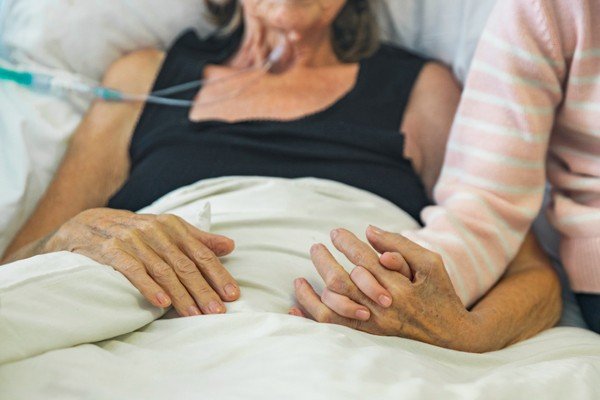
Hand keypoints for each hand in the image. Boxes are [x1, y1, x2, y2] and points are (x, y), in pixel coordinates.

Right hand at [47, 208, 239, 316]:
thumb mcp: (168, 230)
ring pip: (163, 270)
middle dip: (203, 290)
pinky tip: (162, 303)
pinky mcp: (111, 250)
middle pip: (185, 265)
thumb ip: (198, 240)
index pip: (201, 253)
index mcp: (173, 226)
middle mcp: (155, 230)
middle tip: (217, 312)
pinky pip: (133, 270)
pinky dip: (149, 287)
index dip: (218, 274)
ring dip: (181, 295)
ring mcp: (133, 240)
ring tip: (194, 315)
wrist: (86, 224)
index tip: (232, 295)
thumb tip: (230, 246)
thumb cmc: (136, 232)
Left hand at [290, 226, 480, 350]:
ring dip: (312, 292)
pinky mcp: (370, 336)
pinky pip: (335, 329)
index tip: (335, 232)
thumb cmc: (440, 292)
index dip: (346, 244)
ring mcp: (375, 325)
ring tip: (298, 279)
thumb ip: (400, 245)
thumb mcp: (430, 263)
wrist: (452, 334)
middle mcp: (384, 308)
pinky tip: (295, 309)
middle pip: (343, 283)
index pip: (364, 260)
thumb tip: (368, 230)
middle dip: (324, 262)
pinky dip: (313, 318)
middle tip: (315, 246)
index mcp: (400, 287)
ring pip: (333, 308)